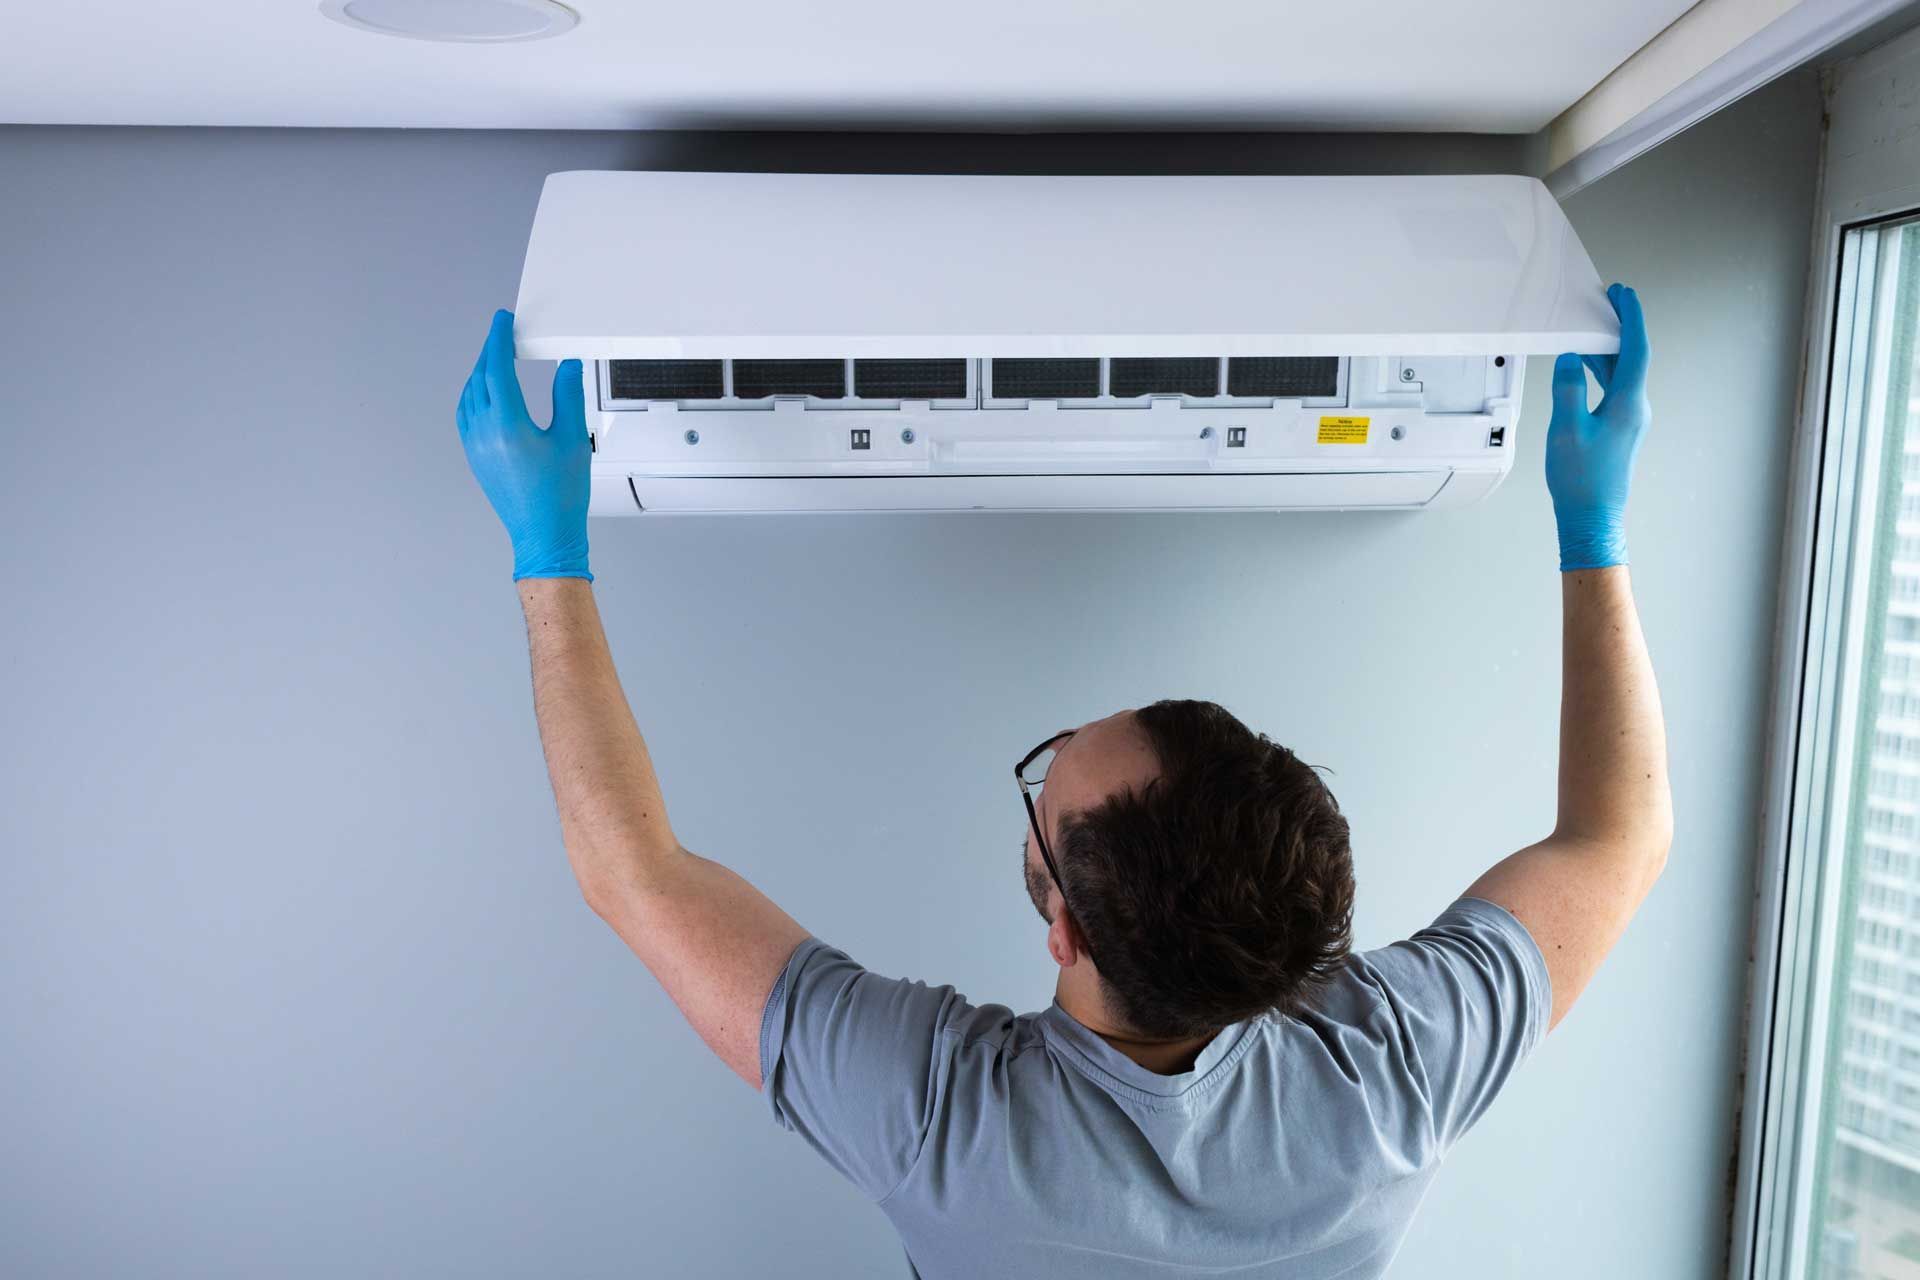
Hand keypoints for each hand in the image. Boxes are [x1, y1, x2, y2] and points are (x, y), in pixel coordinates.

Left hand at [456, 309, 591, 581]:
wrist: (544, 535)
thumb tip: (566, 366)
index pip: (497, 368)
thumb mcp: (573, 440)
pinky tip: (484, 393)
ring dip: (480, 372)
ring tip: (495, 359)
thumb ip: (568, 396)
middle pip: (480, 378)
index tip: (503, 321)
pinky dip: (474, 394)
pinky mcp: (475, 457)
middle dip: (490, 351)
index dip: (499, 339)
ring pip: (469, 395)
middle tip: (502, 333)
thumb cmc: (560, 497)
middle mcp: (484, 434)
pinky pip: (465, 414)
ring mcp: (475, 446)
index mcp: (508, 425)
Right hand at [1545, 283, 1650, 571]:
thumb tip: (1571, 359)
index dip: (1631, 318)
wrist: (1591, 517)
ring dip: (1607, 350)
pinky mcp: (1618, 429)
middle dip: (1619, 328)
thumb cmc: (1581, 480)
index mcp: (1629, 404)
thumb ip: (1568, 388)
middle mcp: (1635, 408)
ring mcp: (1629, 419)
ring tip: (1591, 330)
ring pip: (1621, 373)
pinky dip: (1602, 370)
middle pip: (1631, 357)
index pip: (1635, 349)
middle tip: (1607, 303)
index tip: (1623, 295)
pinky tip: (1585, 367)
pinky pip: (1614, 388)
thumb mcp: (1566, 429)